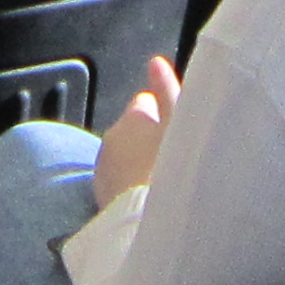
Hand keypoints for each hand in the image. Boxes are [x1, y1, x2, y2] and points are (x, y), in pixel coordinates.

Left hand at [91, 54, 182, 208]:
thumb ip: (169, 90)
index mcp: (133, 117)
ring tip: (164, 183)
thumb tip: (155, 62)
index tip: (176, 128)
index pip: (144, 104)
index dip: (161, 114)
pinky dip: (131, 186)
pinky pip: (120, 184)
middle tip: (174, 159)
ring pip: (125, 158)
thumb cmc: (174, 167)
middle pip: (133, 132)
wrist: (151, 222)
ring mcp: (105, 169)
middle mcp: (112, 138)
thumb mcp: (182, 122)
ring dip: (140, 165)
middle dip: (149, 141)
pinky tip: (149, 200)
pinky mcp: (102, 197)